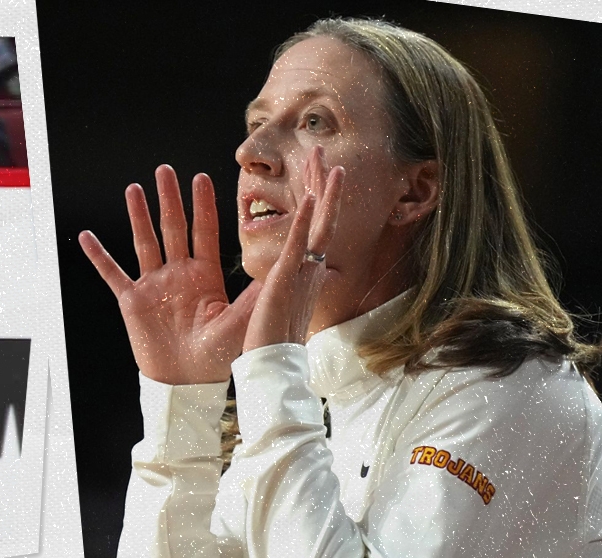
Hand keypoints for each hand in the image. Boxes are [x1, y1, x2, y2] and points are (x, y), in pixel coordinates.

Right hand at [79, 166, 259, 385]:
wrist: (186, 382)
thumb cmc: (217, 356)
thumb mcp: (241, 319)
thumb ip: (256, 290)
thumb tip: (282, 264)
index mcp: (205, 276)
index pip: (204, 232)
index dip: (202, 205)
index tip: (202, 178)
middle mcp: (178, 275)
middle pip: (172, 228)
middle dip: (169, 199)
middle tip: (166, 170)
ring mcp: (153, 286)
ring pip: (144, 242)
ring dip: (138, 216)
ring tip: (134, 188)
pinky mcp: (132, 302)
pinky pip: (111, 274)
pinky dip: (98, 256)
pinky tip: (85, 237)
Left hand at [243, 148, 342, 352]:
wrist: (273, 362)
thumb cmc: (273, 338)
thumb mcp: (281, 301)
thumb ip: (289, 283)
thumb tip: (291, 274)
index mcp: (306, 270)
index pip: (315, 226)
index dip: (318, 198)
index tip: (321, 172)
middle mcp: (310, 267)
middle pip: (322, 216)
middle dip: (323, 183)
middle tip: (325, 151)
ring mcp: (303, 271)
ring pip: (319, 224)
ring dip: (323, 191)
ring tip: (328, 161)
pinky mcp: (288, 278)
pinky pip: (299, 245)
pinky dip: (307, 221)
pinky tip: (311, 198)